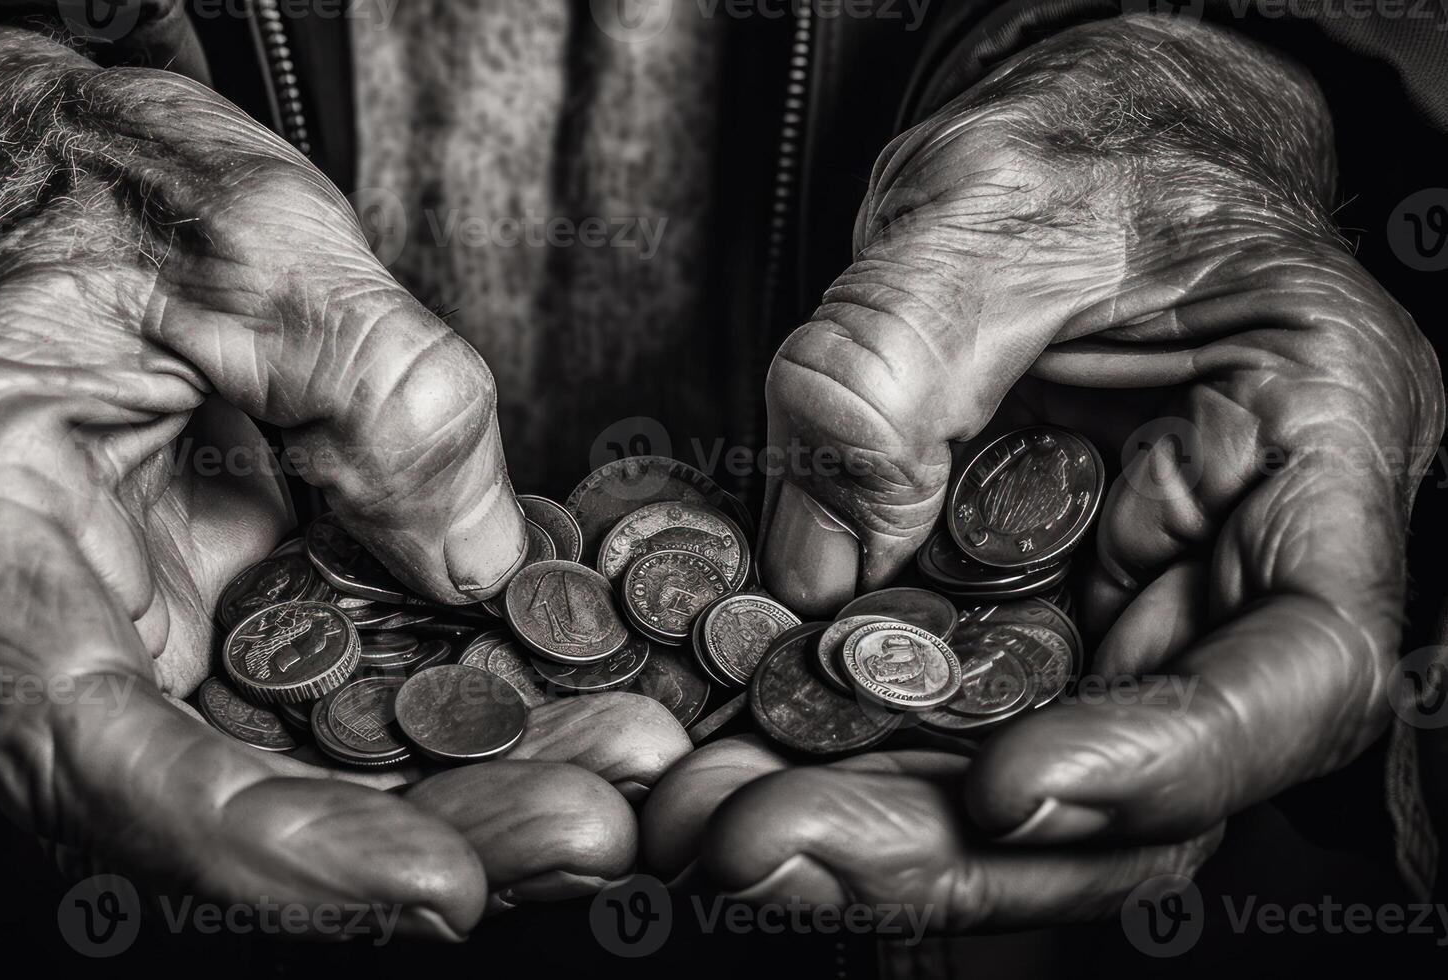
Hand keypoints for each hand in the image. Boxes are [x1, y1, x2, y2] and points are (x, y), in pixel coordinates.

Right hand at [0, 27, 688, 938]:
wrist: (30, 160)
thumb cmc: (88, 174)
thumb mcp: (247, 232)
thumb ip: (380, 388)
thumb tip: (479, 565)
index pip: (92, 748)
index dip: (263, 843)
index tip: (437, 880)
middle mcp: (23, 610)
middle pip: (201, 796)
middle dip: (405, 829)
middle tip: (590, 824)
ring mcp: (107, 624)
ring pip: (263, 768)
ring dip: (438, 791)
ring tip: (607, 771)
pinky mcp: (185, 615)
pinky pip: (294, 706)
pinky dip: (417, 725)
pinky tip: (547, 720)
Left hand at [647, 15, 1443, 928]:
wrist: (1057, 166)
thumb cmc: (1082, 152)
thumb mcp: (994, 205)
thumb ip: (900, 358)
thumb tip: (817, 566)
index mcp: (1310, 449)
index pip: (1305, 667)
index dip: (1168, 756)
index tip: (1007, 784)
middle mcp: (1223, 572)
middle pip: (1134, 785)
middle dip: (947, 836)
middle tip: (761, 837)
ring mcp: (1109, 619)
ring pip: (1017, 787)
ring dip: (863, 825)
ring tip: (701, 820)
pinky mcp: (1004, 634)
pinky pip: (928, 729)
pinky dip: (822, 763)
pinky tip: (711, 770)